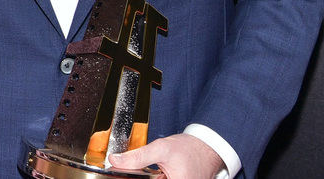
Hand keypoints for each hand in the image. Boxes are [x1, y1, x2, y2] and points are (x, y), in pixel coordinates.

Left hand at [108, 133, 224, 178]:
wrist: (207, 147)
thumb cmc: (190, 148)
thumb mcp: (161, 149)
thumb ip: (137, 157)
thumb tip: (115, 161)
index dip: (132, 177)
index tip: (123, 174)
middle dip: (140, 175)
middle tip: (139, 168)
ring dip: (146, 176)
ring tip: (154, 168)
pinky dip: (153, 177)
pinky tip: (153, 172)